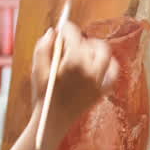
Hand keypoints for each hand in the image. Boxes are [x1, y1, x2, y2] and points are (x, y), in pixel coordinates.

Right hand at [30, 20, 119, 143]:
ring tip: (82, 54)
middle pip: (91, 43)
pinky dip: (106, 65)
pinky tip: (95, 65)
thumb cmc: (43, 95)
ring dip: (93, 50)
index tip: (62, 27)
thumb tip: (53, 31)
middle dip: (80, 40)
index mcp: (73, 62)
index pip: (73, 34)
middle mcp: (89, 70)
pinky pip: (112, 71)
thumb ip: (43, 47)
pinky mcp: (103, 90)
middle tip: (70, 43)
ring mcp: (99, 80)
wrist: (53, 121)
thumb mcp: (37, 69)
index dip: (66, 28)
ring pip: (104, 55)